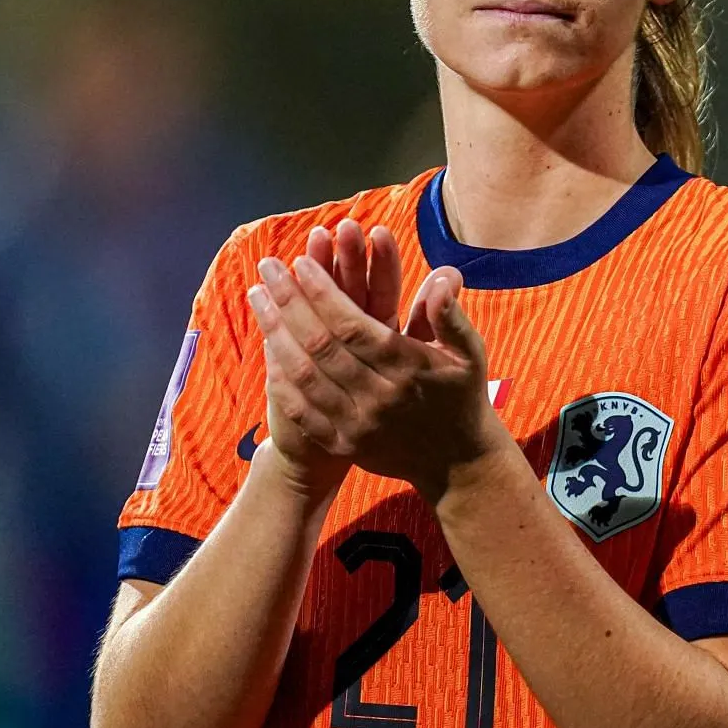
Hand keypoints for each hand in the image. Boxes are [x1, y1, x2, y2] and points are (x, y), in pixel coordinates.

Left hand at [245, 219, 511, 504]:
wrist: (457, 464)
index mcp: (407, 368)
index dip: (322, 293)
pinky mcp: (343, 445)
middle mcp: (378, 397)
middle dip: (289, 301)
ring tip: (257, 297)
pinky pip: (302, 409)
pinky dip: (279, 376)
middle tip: (267, 268)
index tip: (300, 262)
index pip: (352, 324)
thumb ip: (450, 315)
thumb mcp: (469, 354)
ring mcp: (357, 425)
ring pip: (303, 374)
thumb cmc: (462, 397)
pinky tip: (267, 345)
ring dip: (275, 332)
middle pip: (320, 345)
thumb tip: (443, 276)